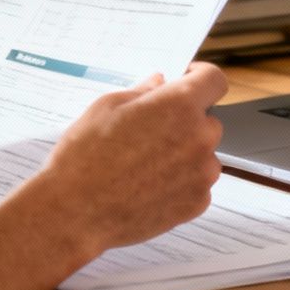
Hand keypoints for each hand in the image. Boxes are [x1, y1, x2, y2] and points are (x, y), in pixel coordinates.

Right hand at [24, 61, 228, 254]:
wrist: (75, 212)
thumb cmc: (85, 157)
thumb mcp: (107, 107)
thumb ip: (142, 91)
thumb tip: (159, 83)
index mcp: (179, 105)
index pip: (213, 80)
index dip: (200, 77)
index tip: (187, 81)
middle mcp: (199, 138)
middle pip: (208, 119)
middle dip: (187, 119)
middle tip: (152, 130)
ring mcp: (202, 174)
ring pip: (204, 153)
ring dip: (186, 152)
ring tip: (146, 163)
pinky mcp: (197, 203)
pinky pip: (198, 182)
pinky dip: (181, 181)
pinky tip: (149, 184)